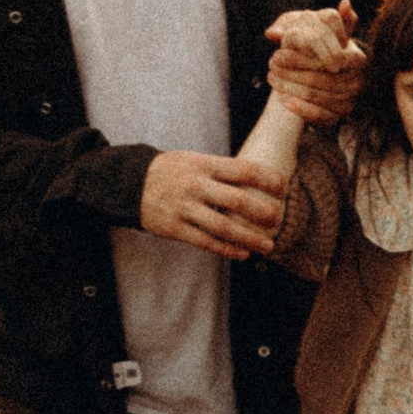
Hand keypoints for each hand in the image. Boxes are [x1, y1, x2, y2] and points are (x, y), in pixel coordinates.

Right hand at [139, 150, 285, 259]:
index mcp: (203, 164)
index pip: (243, 170)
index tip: (284, 188)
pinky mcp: (175, 228)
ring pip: (224, 227)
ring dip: (250, 239)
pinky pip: (206, 242)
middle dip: (263, 212)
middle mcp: (195, 185)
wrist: (128, 183)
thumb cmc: (172, 172)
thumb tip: (260, 179)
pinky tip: (244, 253)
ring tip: (268, 246)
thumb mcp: (194, 160)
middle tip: (278, 219)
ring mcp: (184, 208)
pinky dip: (228, 249)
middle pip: (237, 200)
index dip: (268, 180)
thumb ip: (222, 170)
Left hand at [267, 0, 365, 125]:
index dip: (300, 58)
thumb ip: (334, 21)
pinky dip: (298, 108)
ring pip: (315, 96)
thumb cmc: (326, 50)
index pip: (326, 61)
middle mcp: (359, 82)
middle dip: (291, 72)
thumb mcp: (329, 34)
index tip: (278, 52)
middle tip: (271, 64)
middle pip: (319, 79)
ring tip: (272, 78)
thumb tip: (344, 2)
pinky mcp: (338, 118)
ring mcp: (350, 102)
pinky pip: (318, 116)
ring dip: (290, 87)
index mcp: (358, 60)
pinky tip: (282, 99)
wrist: (330, 79)